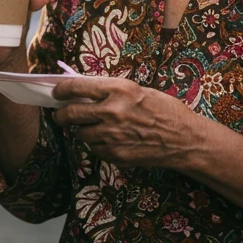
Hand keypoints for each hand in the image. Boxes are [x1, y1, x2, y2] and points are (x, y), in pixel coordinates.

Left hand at [51, 76, 205, 169]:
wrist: (186, 139)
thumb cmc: (165, 109)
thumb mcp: (137, 90)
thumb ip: (110, 91)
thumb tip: (83, 91)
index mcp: (118, 89)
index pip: (76, 87)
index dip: (61, 90)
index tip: (56, 92)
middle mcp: (112, 111)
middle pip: (71, 113)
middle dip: (61, 115)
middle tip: (60, 115)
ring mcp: (113, 135)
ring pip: (81, 134)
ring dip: (81, 131)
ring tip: (89, 128)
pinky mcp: (116, 155)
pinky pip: (95, 150)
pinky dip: (97, 145)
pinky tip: (107, 140)